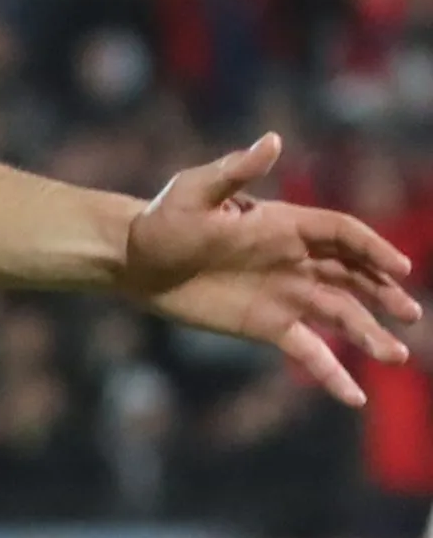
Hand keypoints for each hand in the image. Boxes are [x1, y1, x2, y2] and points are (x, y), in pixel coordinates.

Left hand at [121, 133, 420, 405]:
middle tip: (411, 314)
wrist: (133, 261)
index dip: (374, 250)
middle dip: (384, 293)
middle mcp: (293, 261)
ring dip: (370, 334)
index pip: (342, 235)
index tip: (399, 268)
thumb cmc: (162, 219)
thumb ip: (236, 172)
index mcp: (284, 225)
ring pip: (340, 315)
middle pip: (353, 277)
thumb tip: (272, 141)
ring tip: (397, 356)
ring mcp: (284, 295)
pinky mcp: (266, 326)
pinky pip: (309, 351)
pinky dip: (333, 373)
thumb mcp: (195, 192)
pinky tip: (353, 396)